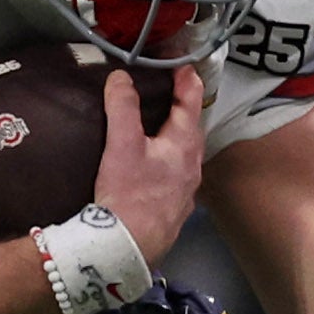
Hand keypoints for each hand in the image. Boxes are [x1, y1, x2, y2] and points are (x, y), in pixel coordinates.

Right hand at [91, 67, 204, 264]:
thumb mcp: (122, 144)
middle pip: (192, 131)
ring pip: (186, 156)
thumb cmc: (130, 193)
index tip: (184, 68)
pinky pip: (178, 177)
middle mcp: (192, 166)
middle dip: (184, 112)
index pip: (191, 105)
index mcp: (184, 145)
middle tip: (173, 96)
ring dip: (177, 140)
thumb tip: (121, 77)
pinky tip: (156, 171)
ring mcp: (187, 190)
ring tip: (162, 132)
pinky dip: (170, 164)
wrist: (131, 244)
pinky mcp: (176, 209)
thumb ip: (123, 108)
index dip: (188, 83)